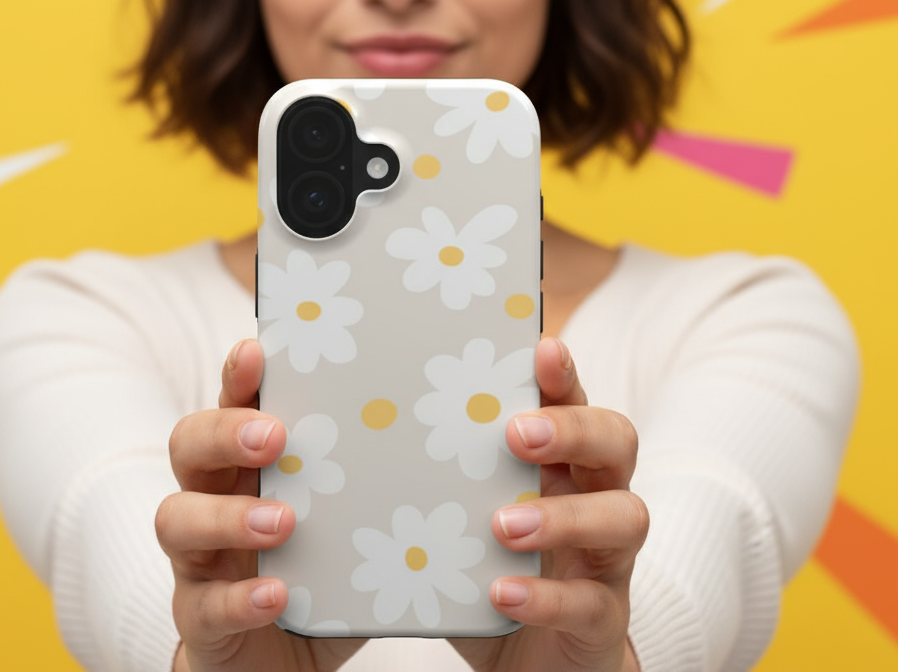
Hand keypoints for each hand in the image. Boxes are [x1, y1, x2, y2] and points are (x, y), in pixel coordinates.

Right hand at [155, 338, 363, 671]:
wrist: (282, 659)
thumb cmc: (319, 568)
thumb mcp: (347, 514)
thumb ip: (374, 472)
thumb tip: (457, 421)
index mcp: (246, 463)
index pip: (230, 403)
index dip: (237, 377)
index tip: (256, 353)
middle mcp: (211, 498)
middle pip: (187, 446)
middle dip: (223, 434)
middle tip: (272, 436)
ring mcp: (198, 559)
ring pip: (177, 521)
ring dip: (228, 517)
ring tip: (282, 522)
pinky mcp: (200, 618)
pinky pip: (202, 604)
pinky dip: (238, 598)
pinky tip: (275, 593)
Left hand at [450, 337, 646, 671]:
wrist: (529, 661)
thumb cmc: (491, 566)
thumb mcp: (466, 510)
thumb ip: (444, 471)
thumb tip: (365, 426)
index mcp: (563, 460)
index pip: (574, 400)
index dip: (564, 374)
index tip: (541, 349)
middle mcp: (596, 496)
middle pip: (617, 441)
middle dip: (573, 430)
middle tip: (517, 433)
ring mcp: (608, 557)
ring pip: (624, 517)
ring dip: (564, 516)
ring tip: (504, 525)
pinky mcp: (603, 618)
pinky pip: (592, 602)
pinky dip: (546, 595)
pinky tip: (502, 591)